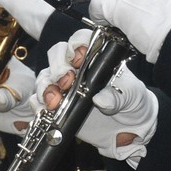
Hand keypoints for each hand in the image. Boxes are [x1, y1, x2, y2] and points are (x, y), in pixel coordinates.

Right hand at [33, 31, 157, 167]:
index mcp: (96, 59)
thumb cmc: (132, 104)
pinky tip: (47, 111)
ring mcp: (64, 87)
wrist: (127, 129)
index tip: (78, 59)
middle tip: (67, 82)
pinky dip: (38, 104)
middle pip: (56, 55)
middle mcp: (77, 69)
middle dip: (58, 67)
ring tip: (55, 102)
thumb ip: (117, 97)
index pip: (80, 41)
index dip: (75, 45)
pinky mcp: (57, 106)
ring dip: (46, 87)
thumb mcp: (131, 98)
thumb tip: (100, 99)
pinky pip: (38, 100)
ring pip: (45, 76)